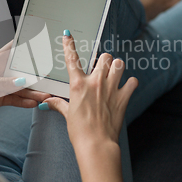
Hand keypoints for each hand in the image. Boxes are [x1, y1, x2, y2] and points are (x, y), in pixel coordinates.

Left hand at [0, 41, 50, 117]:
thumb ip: (2, 83)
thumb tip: (21, 82)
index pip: (14, 49)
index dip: (27, 44)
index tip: (42, 40)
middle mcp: (1, 71)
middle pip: (23, 71)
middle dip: (36, 75)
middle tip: (51, 79)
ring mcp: (2, 85)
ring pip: (22, 88)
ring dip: (33, 93)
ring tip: (45, 96)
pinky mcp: (0, 98)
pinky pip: (16, 99)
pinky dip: (24, 102)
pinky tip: (33, 103)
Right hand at [42, 33, 137, 148]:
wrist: (96, 144)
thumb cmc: (80, 131)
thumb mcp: (67, 115)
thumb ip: (59, 104)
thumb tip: (48, 102)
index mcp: (79, 85)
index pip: (72, 59)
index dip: (69, 45)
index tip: (68, 36)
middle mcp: (95, 82)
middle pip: (104, 57)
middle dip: (104, 60)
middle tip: (101, 68)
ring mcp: (111, 89)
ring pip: (119, 64)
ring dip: (117, 67)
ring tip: (114, 74)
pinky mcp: (123, 98)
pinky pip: (132, 82)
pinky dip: (130, 83)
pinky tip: (126, 87)